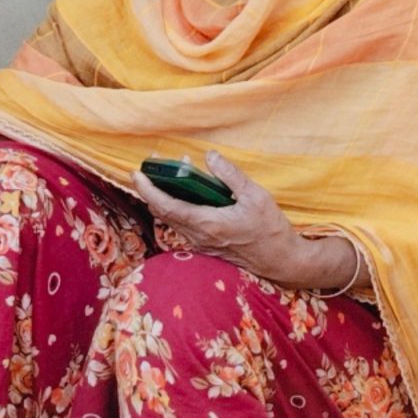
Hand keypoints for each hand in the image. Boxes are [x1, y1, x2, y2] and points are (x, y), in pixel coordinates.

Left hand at [129, 151, 301, 282]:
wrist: (281, 262)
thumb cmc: (270, 230)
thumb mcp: (255, 196)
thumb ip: (230, 175)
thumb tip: (210, 156)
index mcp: (207, 223)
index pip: (166, 206)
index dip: (147, 189)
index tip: (137, 173)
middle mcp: (198, 236)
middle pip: (163, 213)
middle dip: (152, 189)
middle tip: (153, 167)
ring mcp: (201, 243)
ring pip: (172, 219)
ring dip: (166, 197)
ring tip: (173, 174)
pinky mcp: (207, 245)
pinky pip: (183, 224)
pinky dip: (178, 207)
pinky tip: (190, 193)